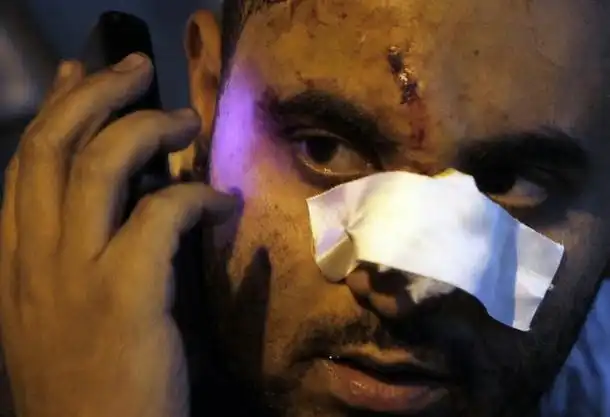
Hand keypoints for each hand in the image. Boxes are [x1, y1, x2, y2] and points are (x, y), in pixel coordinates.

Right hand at [0, 54, 235, 416]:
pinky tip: (222, 200)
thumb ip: (73, 256)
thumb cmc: (82, 387)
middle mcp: (34, 257)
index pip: (24, 164)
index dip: (55, 110)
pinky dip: (196, 195)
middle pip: (54, 146)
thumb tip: (118, 203)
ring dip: (147, 126)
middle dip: (96, 93)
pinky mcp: (124, 294)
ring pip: (101, 164)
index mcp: (14, 261)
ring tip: (185, 118)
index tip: (81, 76)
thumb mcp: (57, 313)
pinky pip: (162, 214)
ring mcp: (74, 274)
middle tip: (136, 67)